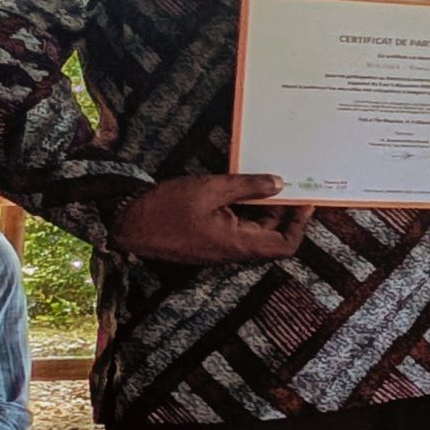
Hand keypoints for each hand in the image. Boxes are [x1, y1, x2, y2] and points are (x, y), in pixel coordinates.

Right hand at [113, 174, 311, 263]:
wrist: (124, 222)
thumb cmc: (165, 207)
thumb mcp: (211, 189)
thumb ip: (248, 187)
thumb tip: (280, 184)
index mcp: (237, 244)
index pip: (284, 246)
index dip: (300, 225)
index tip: (305, 199)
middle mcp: (232, 250)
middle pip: (272, 236)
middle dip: (286, 211)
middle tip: (292, 181)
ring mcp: (219, 246)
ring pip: (255, 230)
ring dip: (266, 208)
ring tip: (270, 179)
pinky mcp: (208, 239)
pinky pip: (237, 226)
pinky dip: (247, 208)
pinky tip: (245, 187)